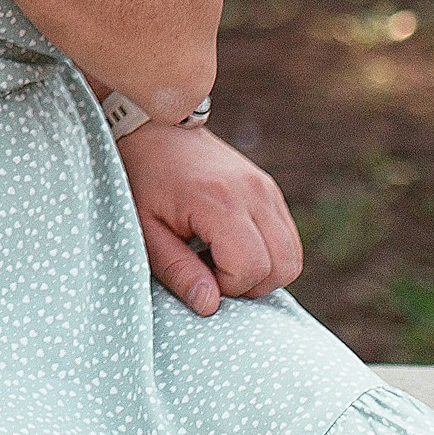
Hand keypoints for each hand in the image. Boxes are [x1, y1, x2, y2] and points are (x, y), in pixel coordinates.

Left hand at [118, 121, 302, 314]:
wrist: (152, 128)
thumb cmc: (141, 179)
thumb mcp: (145, 229)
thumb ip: (177, 270)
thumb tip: (210, 306)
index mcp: (220, 201)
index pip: (250, 269)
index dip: (225, 286)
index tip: (195, 268)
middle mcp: (253, 192)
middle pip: (282, 268)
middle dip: (247, 284)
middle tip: (207, 267)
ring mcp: (266, 188)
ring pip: (292, 257)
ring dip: (261, 271)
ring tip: (218, 256)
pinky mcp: (269, 189)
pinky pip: (288, 238)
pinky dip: (268, 254)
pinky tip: (230, 244)